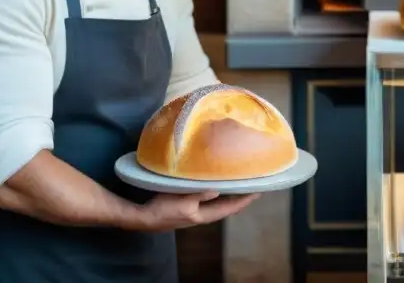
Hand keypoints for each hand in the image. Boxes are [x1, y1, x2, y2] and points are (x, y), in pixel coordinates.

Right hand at [135, 192, 258, 231]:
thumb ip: (199, 196)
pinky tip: (219, 188)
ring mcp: (196, 213)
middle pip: (227, 208)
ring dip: (230, 197)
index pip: (229, 208)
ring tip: (241, 186)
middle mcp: (203, 215)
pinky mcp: (189, 208)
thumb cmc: (163, 209)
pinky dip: (219, 195)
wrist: (145, 218)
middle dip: (240, 199)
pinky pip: (210, 202)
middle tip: (254, 187)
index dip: (244, 201)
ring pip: (219, 205)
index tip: (258, 192)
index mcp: (203, 215)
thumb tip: (217, 190)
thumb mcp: (181, 201)